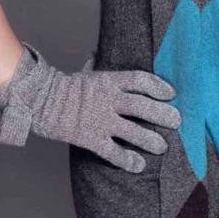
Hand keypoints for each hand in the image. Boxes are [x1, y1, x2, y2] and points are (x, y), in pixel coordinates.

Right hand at [0, 41, 181, 172]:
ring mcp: (100, 120)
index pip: (140, 80)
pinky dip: (128, 160)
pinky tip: (139, 165)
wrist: (40, 100)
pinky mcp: (91, 138)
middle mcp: (109, 100)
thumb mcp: (85, 73)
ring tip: (163, 147)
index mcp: (109, 81)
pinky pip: (113, 152)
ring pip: (133, 131)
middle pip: (142, 106)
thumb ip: (96, 64)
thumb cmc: (64, 86)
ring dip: (150, 140)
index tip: (171, 94)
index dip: (159, 87)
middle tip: (177, 122)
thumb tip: (97, 52)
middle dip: (162, 115)